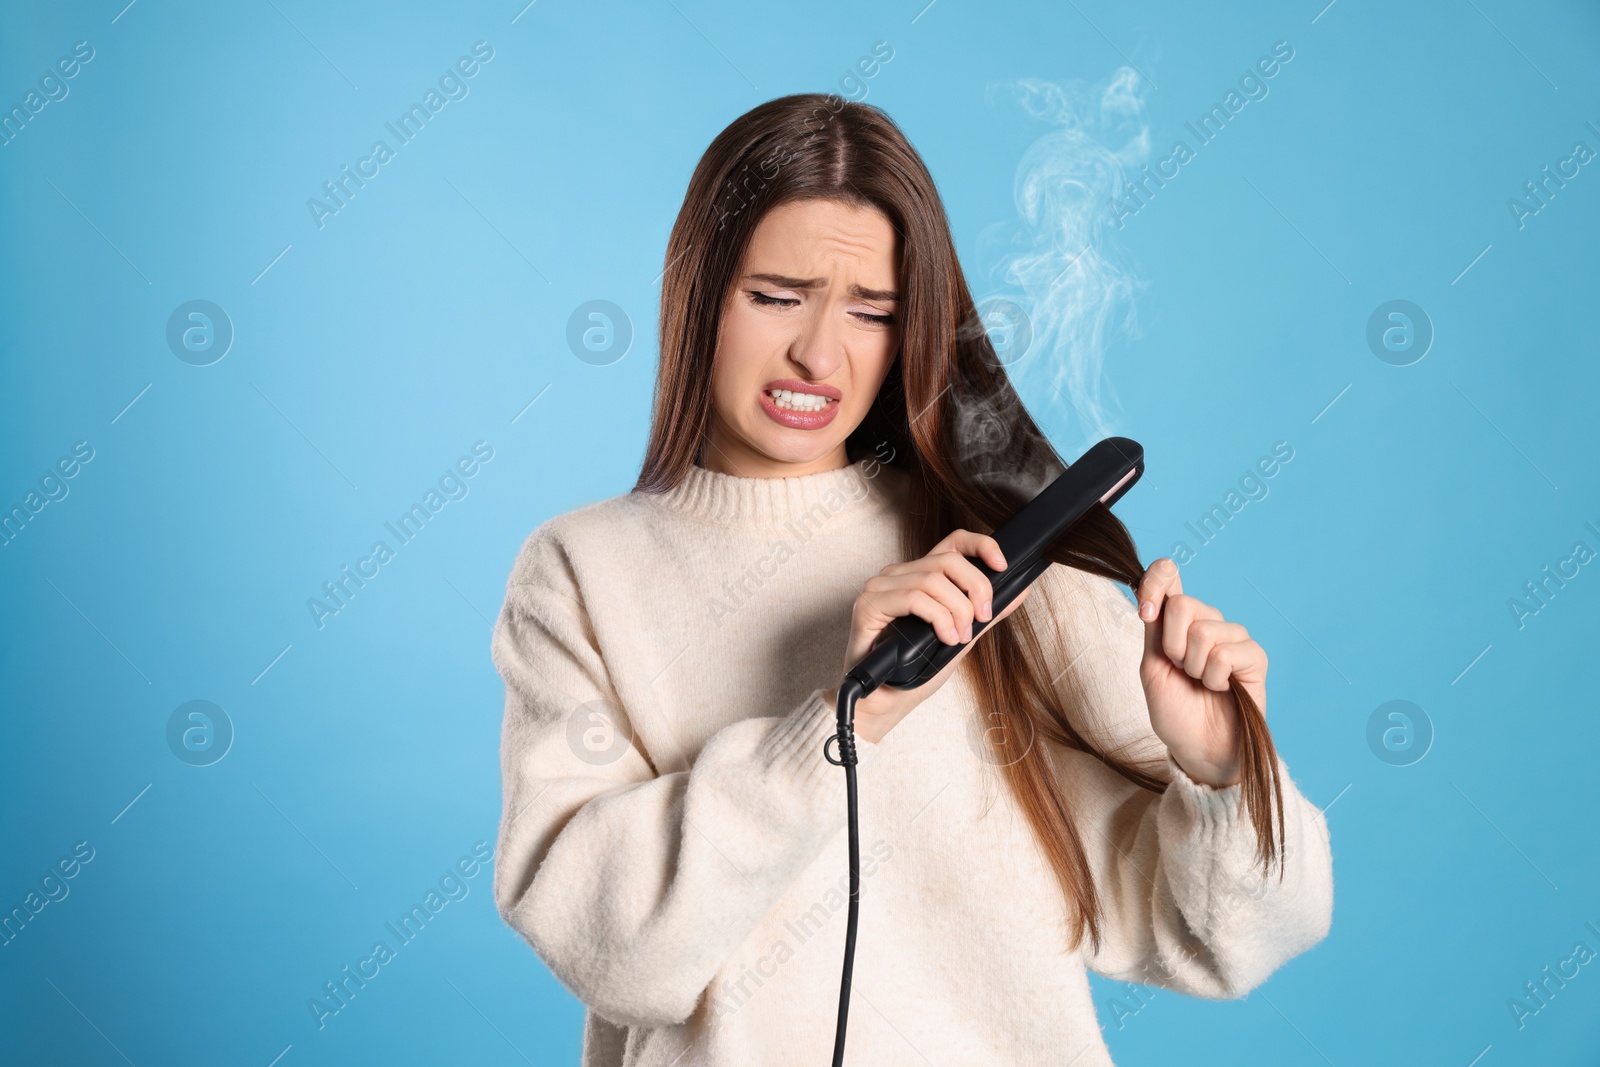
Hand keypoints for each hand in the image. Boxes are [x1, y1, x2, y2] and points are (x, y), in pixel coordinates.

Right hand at [825, 529, 1032, 743]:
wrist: (885, 700)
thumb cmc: (915, 669)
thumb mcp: (959, 636)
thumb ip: (985, 613)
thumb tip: (1020, 591)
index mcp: (920, 575)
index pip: (953, 542)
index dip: (981, 545)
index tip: (1002, 566)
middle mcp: (898, 574)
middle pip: (948, 559)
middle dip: (976, 587)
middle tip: (982, 618)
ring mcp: (881, 587)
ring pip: (932, 579)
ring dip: (957, 610)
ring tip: (959, 637)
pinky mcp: (869, 604)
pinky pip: (914, 598)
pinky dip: (938, 619)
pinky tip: (944, 638)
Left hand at [1135, 558, 1265, 787]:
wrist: (1198, 748)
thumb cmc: (1175, 711)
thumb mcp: (1152, 666)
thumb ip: (1155, 627)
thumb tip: (1156, 595)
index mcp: (1177, 621)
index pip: (1168, 578)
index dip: (1156, 579)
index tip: (1145, 610)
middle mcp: (1207, 622)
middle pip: (1183, 604)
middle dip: (1172, 646)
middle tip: (1181, 671)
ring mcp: (1233, 637)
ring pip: (1204, 630)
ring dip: (1194, 666)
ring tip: (1201, 683)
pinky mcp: (1254, 656)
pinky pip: (1225, 653)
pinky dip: (1215, 677)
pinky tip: (1221, 688)